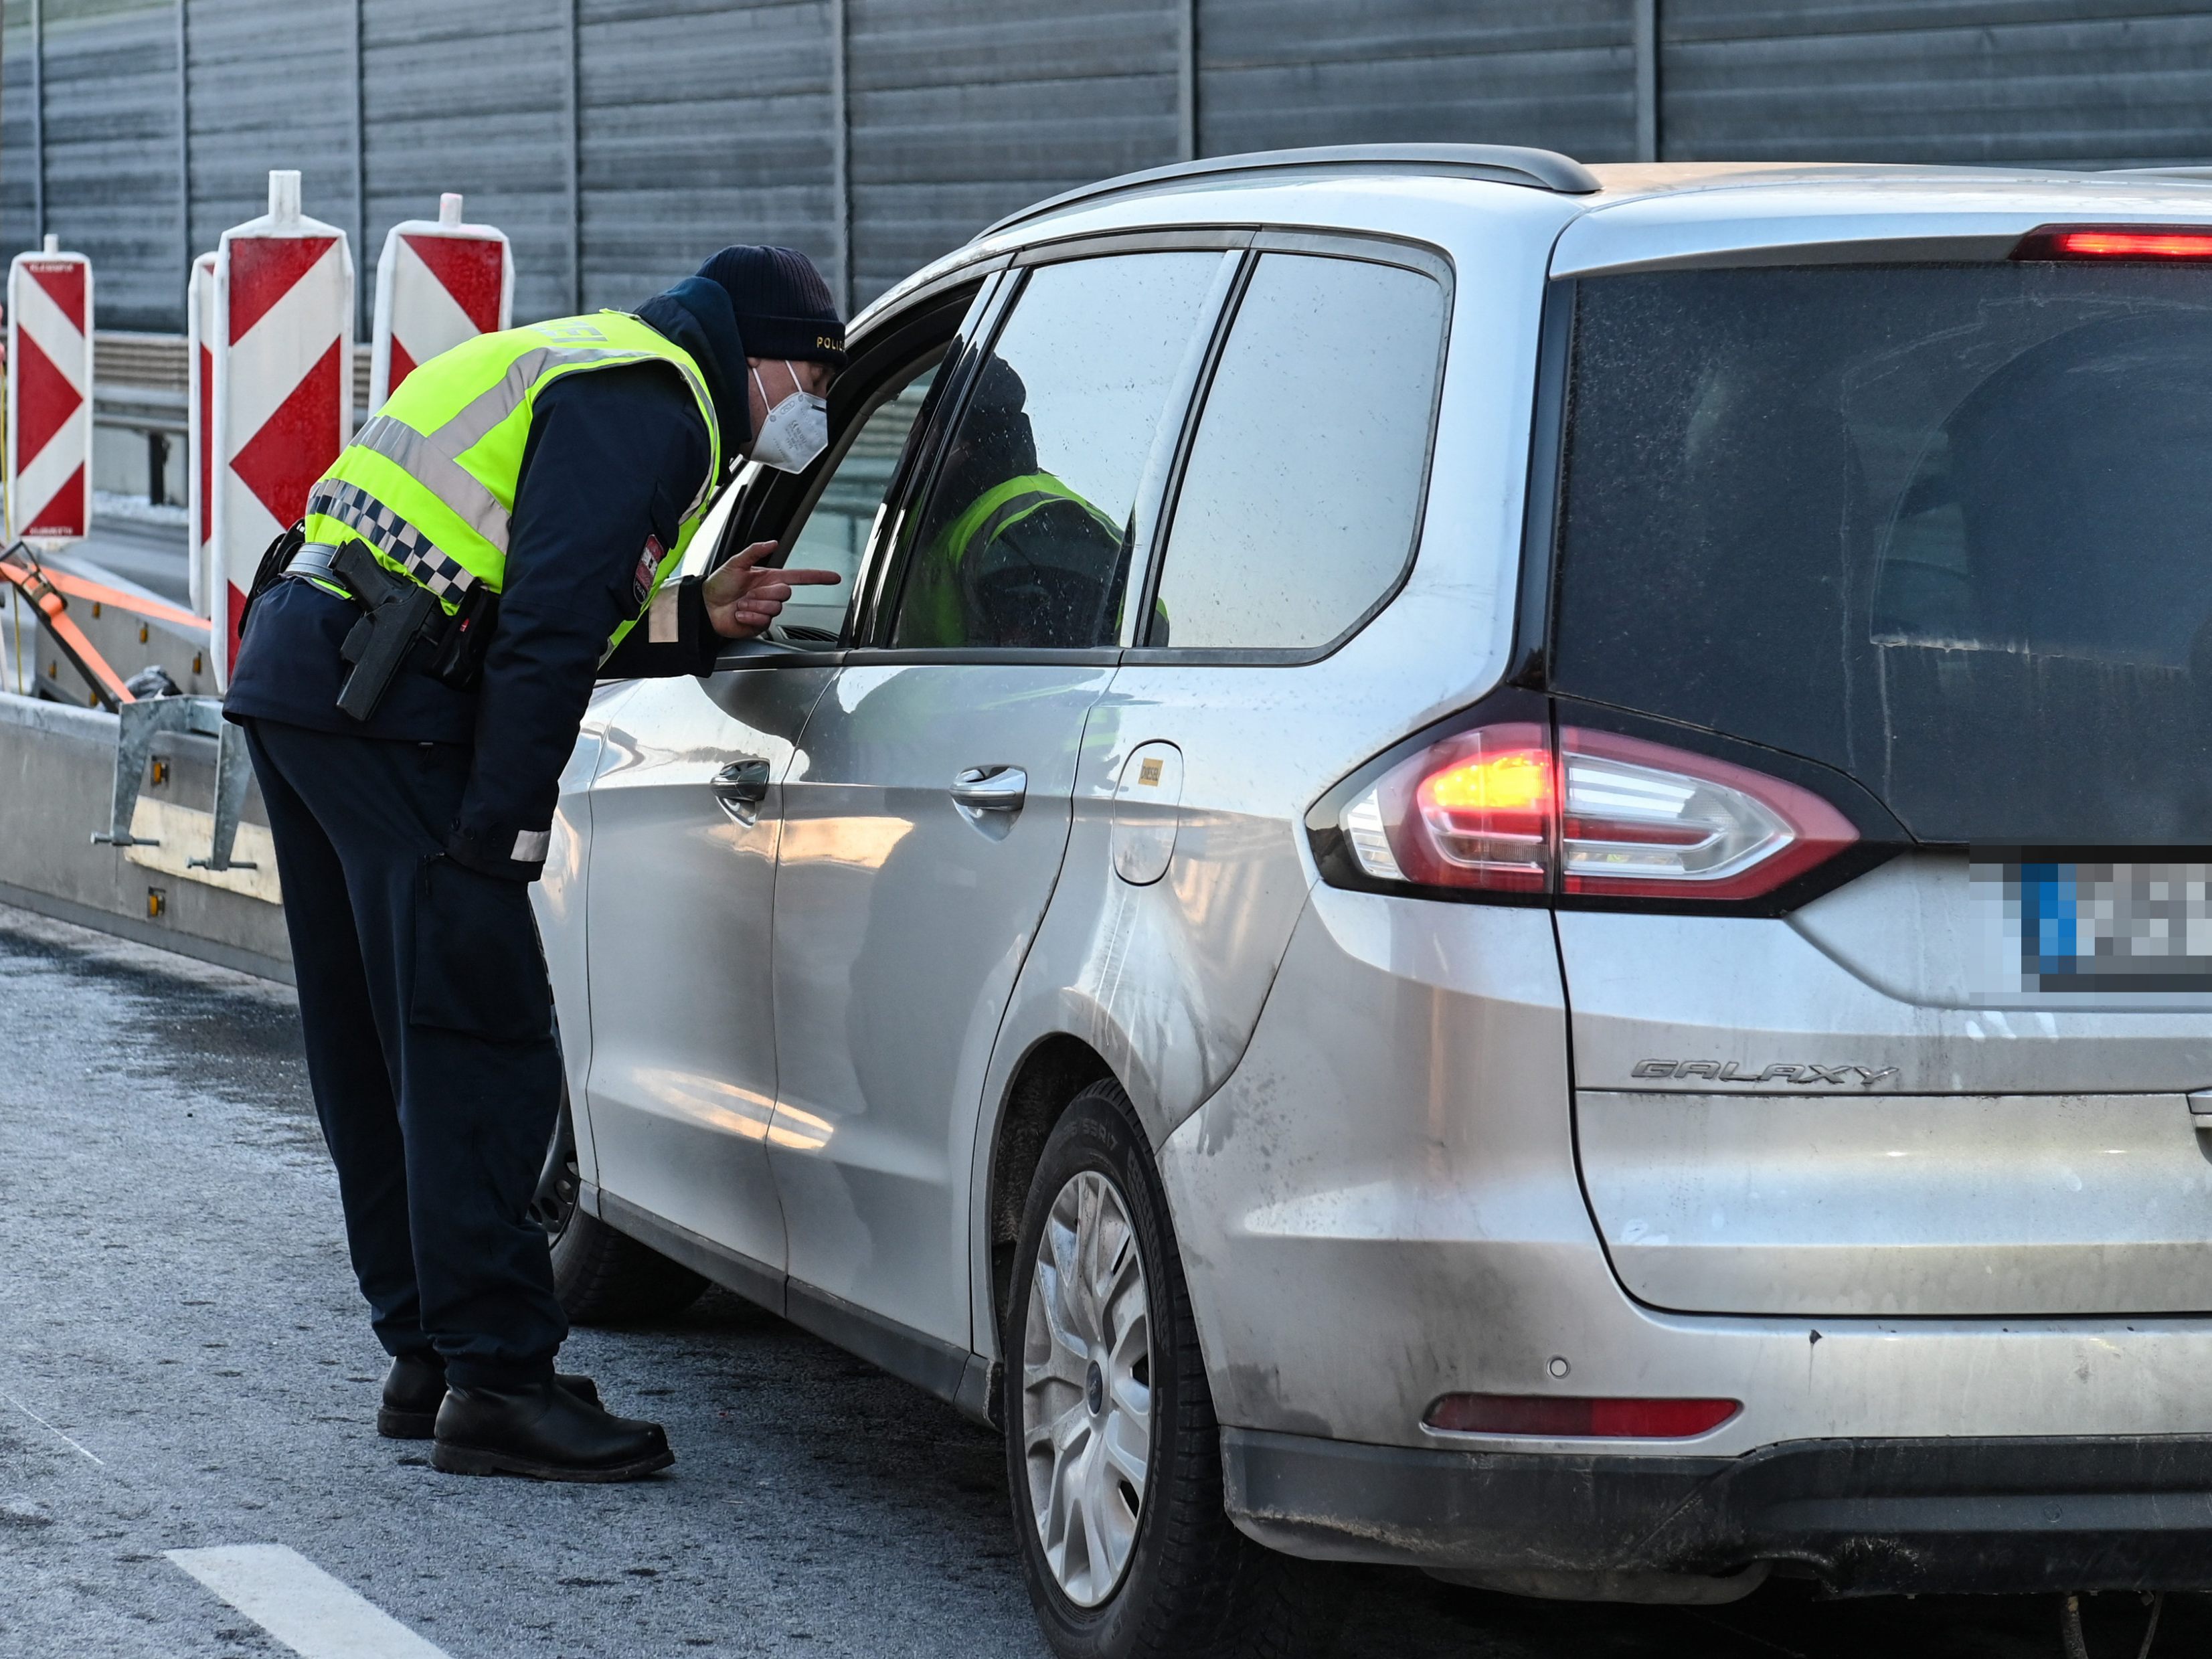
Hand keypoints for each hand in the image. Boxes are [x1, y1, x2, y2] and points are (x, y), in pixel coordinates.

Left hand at [702, 540, 841, 638]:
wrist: (706, 606)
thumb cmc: (719, 584)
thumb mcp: (736, 562)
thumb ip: (755, 550)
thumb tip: (773, 542)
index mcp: (770, 578)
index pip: (800, 577)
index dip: (818, 577)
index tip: (834, 577)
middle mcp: (771, 594)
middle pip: (785, 593)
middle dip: (765, 592)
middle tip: (748, 592)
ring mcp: (766, 610)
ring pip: (775, 607)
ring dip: (754, 604)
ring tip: (741, 603)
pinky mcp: (760, 625)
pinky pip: (763, 621)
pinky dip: (748, 616)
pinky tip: (739, 613)